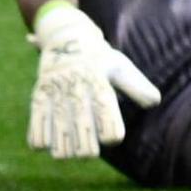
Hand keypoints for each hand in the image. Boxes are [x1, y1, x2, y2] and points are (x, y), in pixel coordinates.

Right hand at [26, 5, 158, 159]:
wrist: (66, 39)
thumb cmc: (100, 60)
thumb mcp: (121, 67)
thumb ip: (138, 86)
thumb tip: (155, 103)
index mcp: (100, 82)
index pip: (106, 116)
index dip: (112, 134)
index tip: (113, 137)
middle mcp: (76, 89)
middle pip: (82, 133)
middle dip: (88, 150)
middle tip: (91, 151)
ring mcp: (55, 95)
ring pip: (58, 138)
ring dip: (65, 150)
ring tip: (71, 149)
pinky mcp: (37, 99)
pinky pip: (35, 132)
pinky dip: (42, 143)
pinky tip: (51, 141)